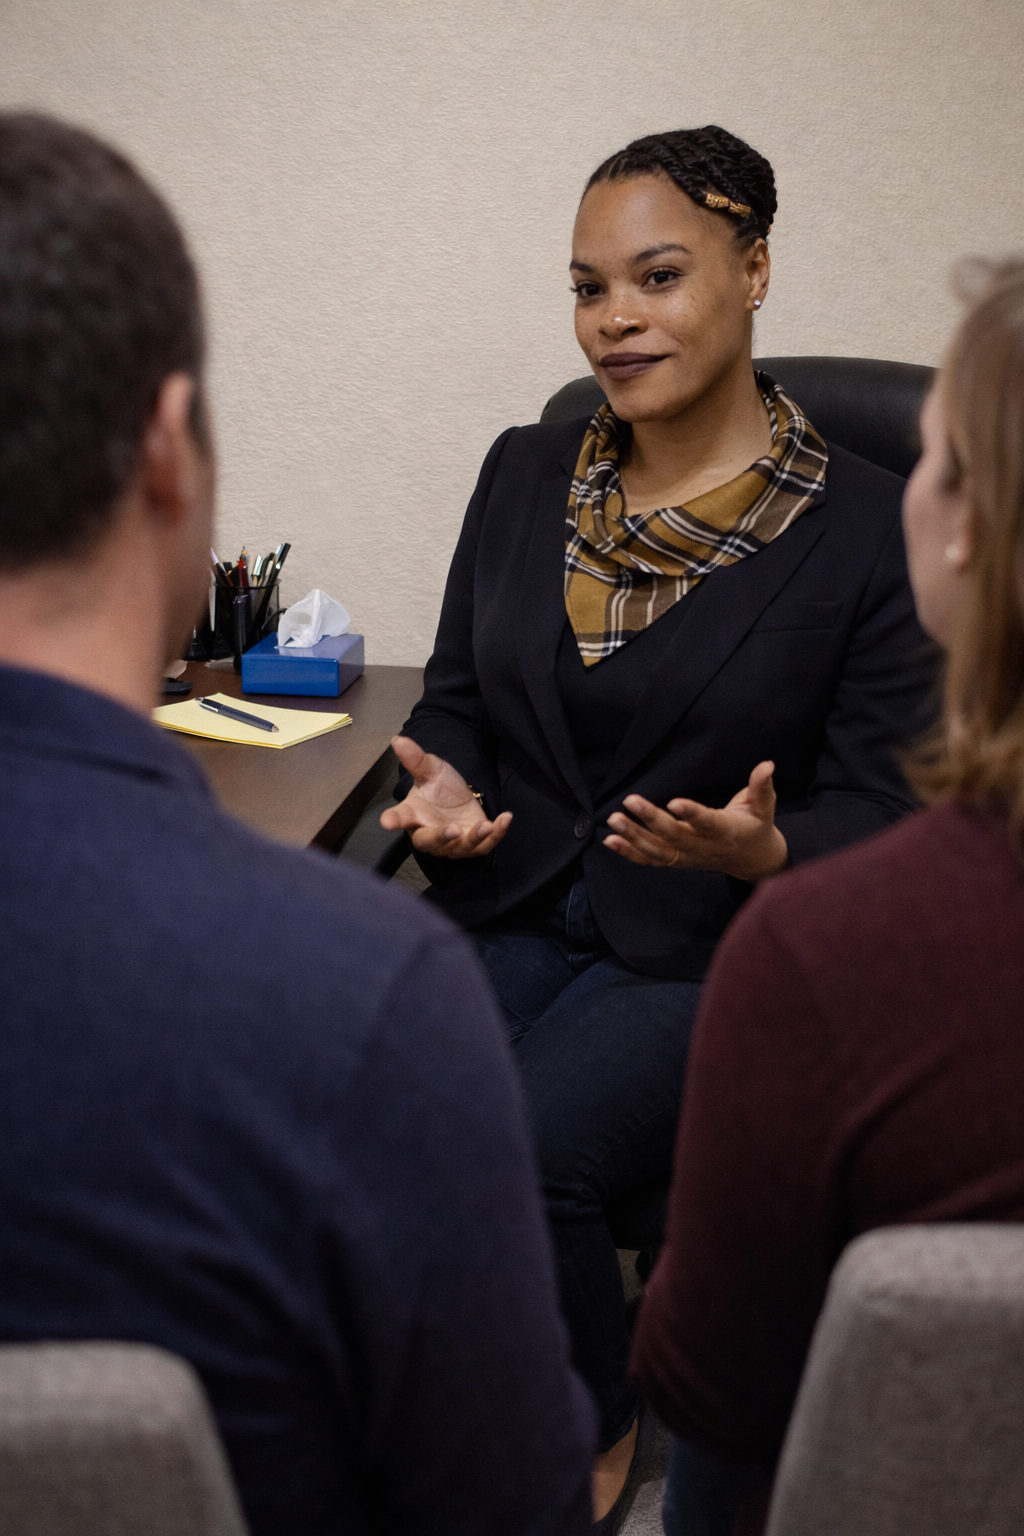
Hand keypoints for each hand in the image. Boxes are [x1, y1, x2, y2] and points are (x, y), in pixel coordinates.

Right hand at [379, 736, 511, 858]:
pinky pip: (485, 845)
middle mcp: (430, 834)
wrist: (461, 800)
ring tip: (485, 825)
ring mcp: (453, 844)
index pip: (401, 817)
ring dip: (474, 837)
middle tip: (451, 829)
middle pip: (431, 841)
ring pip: (460, 847)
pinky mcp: (474, 846)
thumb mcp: (430, 770)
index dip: (393, 819)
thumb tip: (397, 739)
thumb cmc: (439, 788)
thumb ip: (415, 759)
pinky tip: (505, 818)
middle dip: (441, 837)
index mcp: (414, 815)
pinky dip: (496, 834)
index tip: (386, 821)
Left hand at [603, 760, 788, 882]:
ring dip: (633, 838)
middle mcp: (703, 847)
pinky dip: (629, 853)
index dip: (691, 814)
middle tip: (630, 801)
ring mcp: (688, 857)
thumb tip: (768, 765)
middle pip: (674, 836)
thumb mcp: (765, 807)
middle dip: (651, 820)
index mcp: (725, 831)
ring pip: (658, 851)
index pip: (706, 823)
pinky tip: (609, 841)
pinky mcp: (677, 861)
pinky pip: (651, 860)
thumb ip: (762, 787)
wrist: (752, 860)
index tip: (673, 802)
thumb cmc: (756, 827)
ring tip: (614, 821)